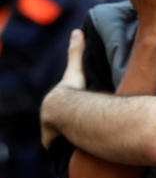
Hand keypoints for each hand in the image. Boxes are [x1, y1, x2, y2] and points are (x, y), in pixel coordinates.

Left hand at [41, 29, 86, 147]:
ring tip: (84, 138)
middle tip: (82, 126)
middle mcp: (49, 117)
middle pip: (60, 123)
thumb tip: (77, 30)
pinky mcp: (51, 143)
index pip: (59, 106)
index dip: (67, 109)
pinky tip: (77, 147)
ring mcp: (49, 131)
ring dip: (69, 138)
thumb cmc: (73, 89)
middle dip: (67, 126)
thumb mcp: (76, 70)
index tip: (74, 112)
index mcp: (54, 102)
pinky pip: (60, 147)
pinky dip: (66, 147)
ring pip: (61, 136)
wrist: (64, 109)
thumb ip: (77, 52)